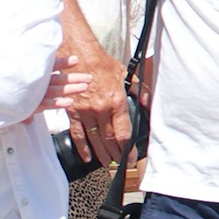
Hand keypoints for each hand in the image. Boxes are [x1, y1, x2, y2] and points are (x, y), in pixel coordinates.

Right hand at [55, 34, 129, 164]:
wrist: (78, 55)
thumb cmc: (101, 63)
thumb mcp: (125, 74)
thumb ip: (138, 90)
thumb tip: (146, 103)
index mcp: (115, 101)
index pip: (122, 131)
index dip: (126, 146)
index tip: (130, 156)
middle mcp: (100, 109)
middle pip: (109, 139)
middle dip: (116, 153)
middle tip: (120, 163)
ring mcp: (84, 112)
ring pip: (94, 139)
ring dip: (101, 153)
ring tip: (107, 163)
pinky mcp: (72, 111)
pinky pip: (77, 133)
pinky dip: (82, 147)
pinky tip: (87, 156)